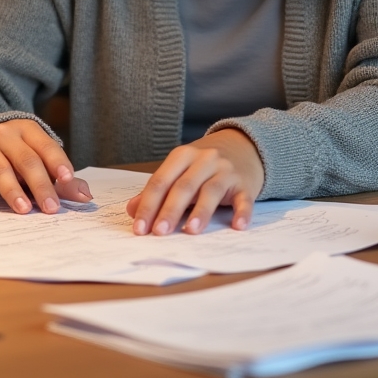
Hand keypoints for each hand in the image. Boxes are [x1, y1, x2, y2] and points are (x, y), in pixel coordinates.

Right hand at [0, 118, 91, 213]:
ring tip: (24, 209)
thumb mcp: (40, 158)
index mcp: (29, 129)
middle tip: (51, 207)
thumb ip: (62, 178)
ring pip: (1, 169)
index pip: (46, 146)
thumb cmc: (19, 153)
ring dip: (13, 191)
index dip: (57, 162)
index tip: (67, 179)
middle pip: (26, 160)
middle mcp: (7, 135)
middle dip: (40, 185)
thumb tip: (86, 196)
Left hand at [125, 129, 264, 235]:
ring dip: (201, 211)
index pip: (161, 181)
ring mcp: (226, 170)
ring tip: (191, 230)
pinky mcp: (245, 183)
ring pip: (211, 190)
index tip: (139, 228)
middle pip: (184, 186)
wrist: (244, 146)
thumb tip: (132, 210)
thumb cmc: (205, 164)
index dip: (148, 205)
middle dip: (170, 210)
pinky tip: (238, 225)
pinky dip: (242, 212)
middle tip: (159, 232)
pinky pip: (244, 198)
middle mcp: (204, 159)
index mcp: (182, 156)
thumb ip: (158, 190)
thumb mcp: (180, 170)